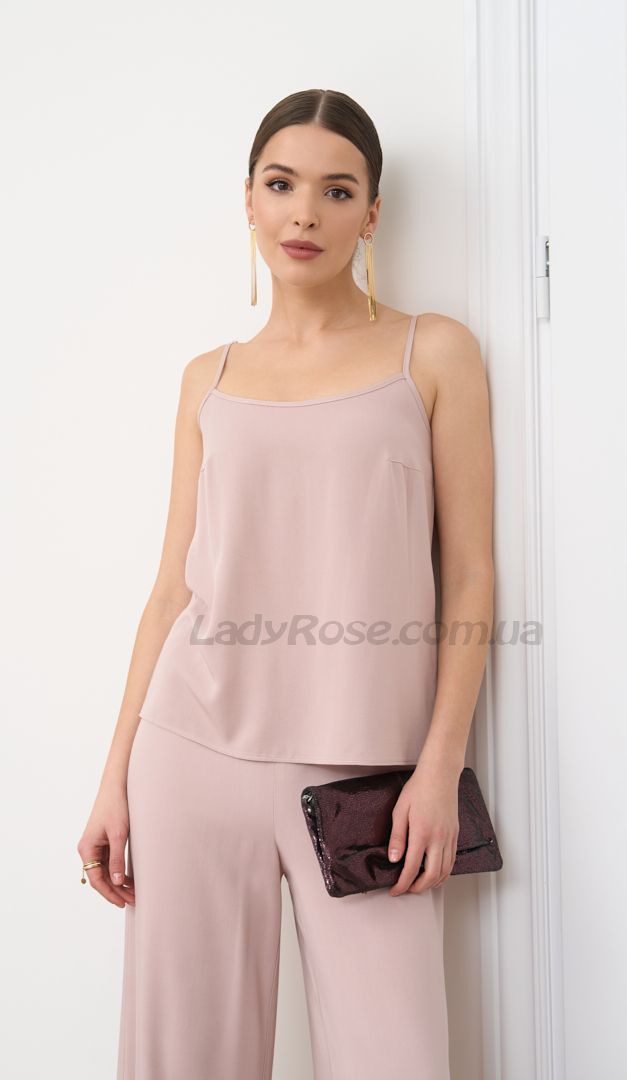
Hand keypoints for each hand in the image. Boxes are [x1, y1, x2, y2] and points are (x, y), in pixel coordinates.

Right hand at [77, 782, 134, 907]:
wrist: (116, 786)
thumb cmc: (116, 807)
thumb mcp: (119, 834)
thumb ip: (117, 858)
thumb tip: (117, 882)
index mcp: (87, 848)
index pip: (96, 879)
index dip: (109, 893)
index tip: (121, 903)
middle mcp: (88, 849)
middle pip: (100, 877)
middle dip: (116, 890)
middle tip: (133, 901)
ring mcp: (96, 846)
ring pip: (106, 871)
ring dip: (118, 883)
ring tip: (133, 894)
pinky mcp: (104, 841)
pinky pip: (109, 862)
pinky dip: (119, 871)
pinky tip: (129, 880)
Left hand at [387, 756, 460, 895]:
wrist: (440, 774)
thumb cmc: (418, 788)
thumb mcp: (400, 810)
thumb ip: (397, 837)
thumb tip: (393, 859)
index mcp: (422, 833)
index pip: (412, 868)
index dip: (402, 884)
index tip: (394, 890)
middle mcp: (438, 839)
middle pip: (431, 876)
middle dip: (418, 889)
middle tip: (406, 890)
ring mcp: (449, 838)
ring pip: (444, 871)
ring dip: (432, 884)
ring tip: (419, 885)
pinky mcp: (455, 835)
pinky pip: (452, 861)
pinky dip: (444, 873)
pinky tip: (435, 874)